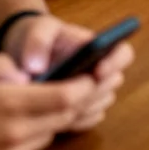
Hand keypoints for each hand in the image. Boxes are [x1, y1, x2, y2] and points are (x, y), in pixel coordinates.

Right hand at [0, 54, 92, 149]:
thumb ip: (4, 65)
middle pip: (63, 119)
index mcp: (10, 104)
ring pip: (46, 137)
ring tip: (26, 108)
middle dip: (71, 104)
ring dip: (46, 122)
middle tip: (71, 90)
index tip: (91, 78)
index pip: (66, 98)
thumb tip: (30, 74)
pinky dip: (24, 139)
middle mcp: (15, 134)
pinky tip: (1, 130)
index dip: (84, 88)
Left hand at [1, 15, 134, 131]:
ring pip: (101, 104)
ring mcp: (95, 91)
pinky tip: (52, 115)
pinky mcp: (84, 110)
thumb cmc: (36, 35)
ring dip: (80, 105)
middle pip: (113, 83)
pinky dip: (73, 120)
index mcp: (98, 45)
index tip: (97, 71)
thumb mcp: (35, 29)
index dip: (115, 63)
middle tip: (66, 92)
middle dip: (93, 88)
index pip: (123, 53)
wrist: (25, 52)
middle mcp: (103, 69)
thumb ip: (37, 41)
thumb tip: (37, 68)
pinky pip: (88, 120)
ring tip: (52, 102)